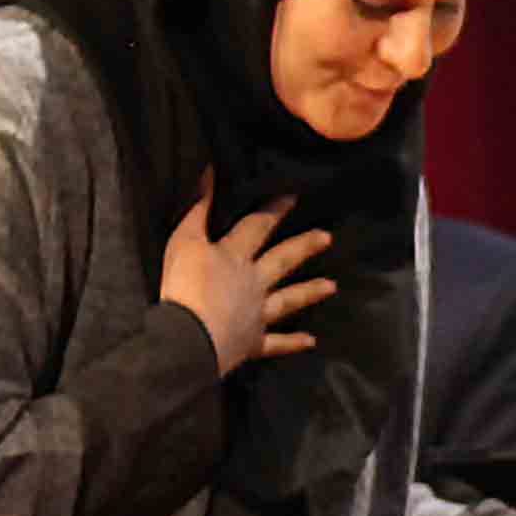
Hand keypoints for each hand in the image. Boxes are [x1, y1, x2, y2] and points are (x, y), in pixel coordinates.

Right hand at [162, 185, 333, 369]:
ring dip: (309, 292)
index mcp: (235, 257)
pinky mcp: (252, 342)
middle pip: (282, 260)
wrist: (189, 336)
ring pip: (288, 300)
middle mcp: (253, 283)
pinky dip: (292, 342)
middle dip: (304, 246)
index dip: (274, 209)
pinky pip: (275, 343)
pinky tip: (310, 341)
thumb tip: (210, 173)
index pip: (257, 226)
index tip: (294, 195)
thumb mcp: (184, 242)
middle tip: (327, 237)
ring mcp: (256, 313)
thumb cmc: (185, 287)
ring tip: (332, 286)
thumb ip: (197, 209)